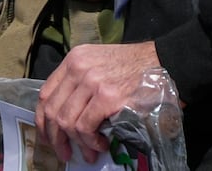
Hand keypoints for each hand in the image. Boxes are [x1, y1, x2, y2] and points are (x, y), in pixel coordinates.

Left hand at [36, 41, 159, 163]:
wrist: (167, 62)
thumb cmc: (137, 66)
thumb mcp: (100, 63)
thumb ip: (80, 82)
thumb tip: (64, 116)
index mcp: (75, 59)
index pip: (45, 94)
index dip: (44, 121)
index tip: (49, 137)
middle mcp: (79, 68)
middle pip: (53, 111)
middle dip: (56, 138)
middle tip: (65, 152)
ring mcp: (92, 82)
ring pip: (67, 122)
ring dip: (77, 144)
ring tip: (89, 153)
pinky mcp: (107, 97)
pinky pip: (85, 128)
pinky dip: (90, 142)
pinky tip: (101, 145)